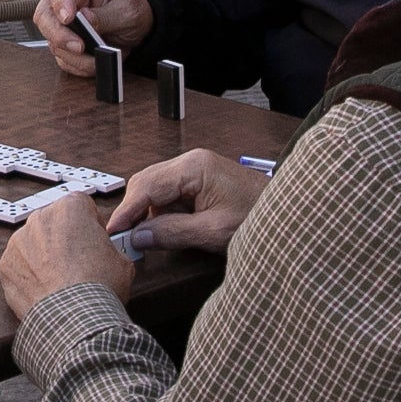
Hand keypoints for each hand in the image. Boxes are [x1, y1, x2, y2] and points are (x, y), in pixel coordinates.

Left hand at [0, 196, 134, 317]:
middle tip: (80, 264)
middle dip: (66, 239)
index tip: (96, 242)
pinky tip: (47, 291)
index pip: (82, 206)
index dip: (92, 225)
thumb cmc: (98, 288)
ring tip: (63, 282)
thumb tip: (106, 252)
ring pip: (35, 244)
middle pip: (55, 223)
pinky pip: (20, 266)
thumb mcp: (122, 261)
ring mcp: (18, 241)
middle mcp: (40, 218)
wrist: (74, 319)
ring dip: (46, 257)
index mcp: (70, 208)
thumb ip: (109, 246)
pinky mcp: (5, 266)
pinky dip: (30, 277)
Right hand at [32, 0, 151, 76]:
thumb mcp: (128, 9)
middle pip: (45, 15)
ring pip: (52, 41)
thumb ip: (107, 15)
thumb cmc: (131, 8)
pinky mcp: (65, 43)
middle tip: (79, 47)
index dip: (60, 0)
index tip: (68, 17)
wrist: (135, 25)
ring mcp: (63, 22)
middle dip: (59, 35)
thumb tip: (86, 21)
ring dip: (73, 55)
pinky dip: (76, 65)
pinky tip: (93, 64)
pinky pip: (62, 58)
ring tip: (96, 59)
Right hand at [106, 150, 268, 257]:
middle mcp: (190, 162)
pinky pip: (169, 194)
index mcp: (194, 168)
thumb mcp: (213, 232)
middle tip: (123, 239)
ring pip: (154, 189)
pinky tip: (168, 230)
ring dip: (149, 214)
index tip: (112, 232)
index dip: (126, 211)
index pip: (147, 187)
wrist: (288, 212)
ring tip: (149, 239)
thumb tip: (138, 237)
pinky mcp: (198, 180)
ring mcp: (194, 169)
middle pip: (146, 184)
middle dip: (134, 211)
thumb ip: (173, 233)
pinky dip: (163, 213)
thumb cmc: (258, 216)